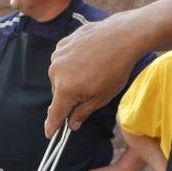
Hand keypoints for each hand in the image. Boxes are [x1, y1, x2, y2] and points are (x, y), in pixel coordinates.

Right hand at [46, 15, 142, 136]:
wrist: (122, 37)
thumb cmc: (114, 69)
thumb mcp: (101, 98)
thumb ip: (82, 112)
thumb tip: (72, 124)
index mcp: (65, 89)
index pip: (55, 113)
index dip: (52, 125)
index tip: (49, 133)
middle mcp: (55, 72)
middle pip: (59, 93)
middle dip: (70, 97)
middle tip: (90, 91)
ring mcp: (57, 56)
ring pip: (60, 76)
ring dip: (71, 79)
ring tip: (92, 71)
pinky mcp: (62, 44)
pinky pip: (63, 61)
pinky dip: (72, 64)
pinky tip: (88, 60)